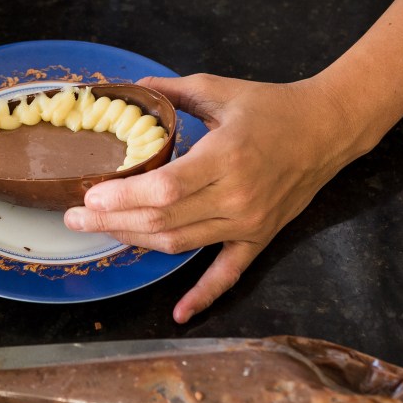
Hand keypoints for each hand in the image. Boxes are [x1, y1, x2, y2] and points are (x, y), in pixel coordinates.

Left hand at [64, 73, 362, 323]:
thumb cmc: (272, 106)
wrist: (327, 129)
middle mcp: (236, 197)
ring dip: (135, 242)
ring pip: (180, 244)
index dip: (123, 198)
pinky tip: (178, 314)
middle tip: (74, 219)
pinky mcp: (258, 238)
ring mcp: (248, 223)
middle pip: (163, 221)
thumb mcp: (220, 89)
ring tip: (100, 233)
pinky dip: (203, 297)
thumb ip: (173, 91)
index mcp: (225, 157)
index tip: (89, 196)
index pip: (165, 190)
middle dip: (111, 222)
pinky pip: (227, 274)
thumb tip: (131, 88)